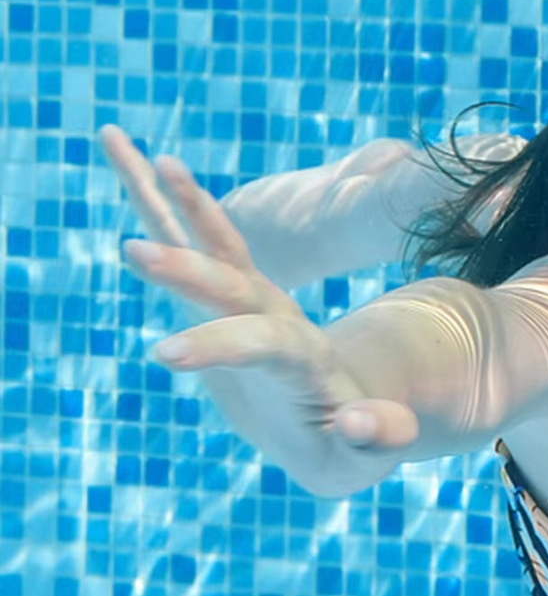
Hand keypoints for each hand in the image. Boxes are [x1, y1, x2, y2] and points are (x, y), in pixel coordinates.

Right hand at [98, 125, 418, 453]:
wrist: (347, 423)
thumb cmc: (352, 446)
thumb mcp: (369, 453)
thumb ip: (376, 435)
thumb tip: (356, 421)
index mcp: (307, 359)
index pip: (264, 342)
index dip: (220, 346)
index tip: (165, 357)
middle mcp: (277, 317)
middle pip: (233, 284)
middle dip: (186, 272)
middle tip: (132, 252)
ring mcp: (251, 301)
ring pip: (208, 242)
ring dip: (168, 198)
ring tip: (122, 143)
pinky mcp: (224, 300)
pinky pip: (193, 243)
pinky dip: (166, 203)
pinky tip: (143, 159)